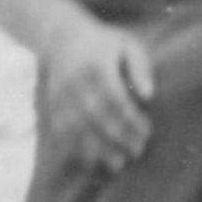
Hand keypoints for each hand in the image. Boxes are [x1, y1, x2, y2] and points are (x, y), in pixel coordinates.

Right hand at [33, 13, 151, 176]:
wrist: (62, 38)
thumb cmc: (105, 43)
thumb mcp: (128, 45)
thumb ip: (140, 67)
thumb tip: (150, 95)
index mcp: (96, 67)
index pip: (115, 99)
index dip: (131, 119)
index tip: (148, 132)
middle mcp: (74, 84)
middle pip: (96, 117)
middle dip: (118, 138)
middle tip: (137, 152)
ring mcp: (59, 97)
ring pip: (77, 128)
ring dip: (97, 149)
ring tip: (118, 164)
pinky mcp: (51, 106)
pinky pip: (62, 131)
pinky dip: (76, 148)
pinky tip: (92, 160)